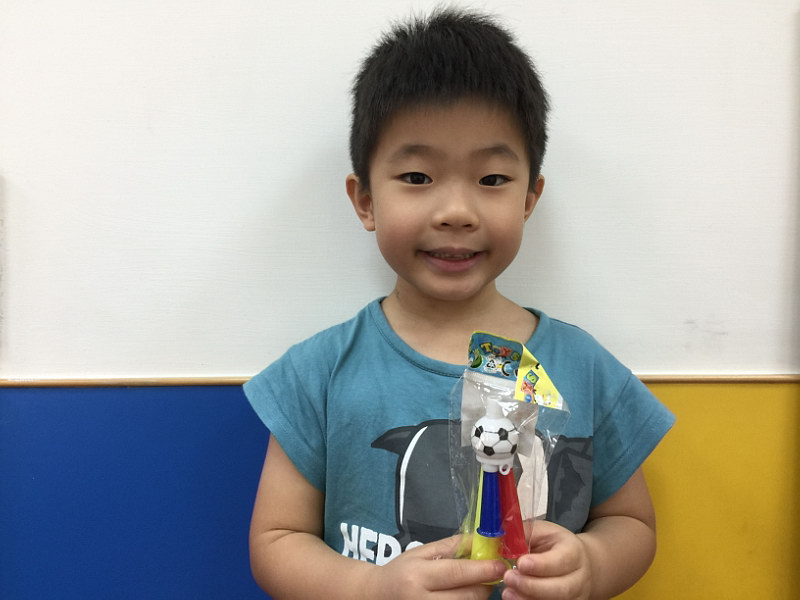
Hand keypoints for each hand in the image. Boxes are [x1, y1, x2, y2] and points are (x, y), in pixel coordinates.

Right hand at [367, 535, 506, 599]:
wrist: (377, 596)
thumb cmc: (401, 571)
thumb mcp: (421, 553)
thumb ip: (451, 546)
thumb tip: (481, 541)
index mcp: (419, 576)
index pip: (458, 573)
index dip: (483, 569)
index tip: (501, 564)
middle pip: (468, 596)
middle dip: (485, 584)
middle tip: (491, 574)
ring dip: (478, 596)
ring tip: (475, 584)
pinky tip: (464, 595)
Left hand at [501, 521, 591, 599]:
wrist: (577, 563)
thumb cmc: (554, 545)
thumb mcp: (542, 532)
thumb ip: (525, 534)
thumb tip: (503, 537)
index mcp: (574, 551)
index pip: (562, 560)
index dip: (541, 564)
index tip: (521, 563)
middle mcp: (579, 576)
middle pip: (561, 588)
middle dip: (532, 586)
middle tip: (509, 578)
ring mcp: (576, 595)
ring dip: (529, 599)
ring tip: (508, 592)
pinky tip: (515, 599)